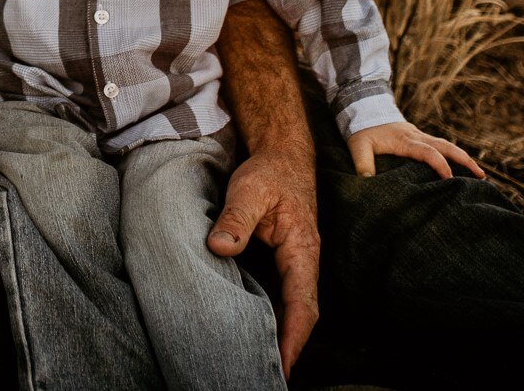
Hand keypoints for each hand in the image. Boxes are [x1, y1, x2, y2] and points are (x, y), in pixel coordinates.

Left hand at [207, 145, 320, 372]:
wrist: (281, 155)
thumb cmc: (269, 173)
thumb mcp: (250, 190)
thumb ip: (236, 219)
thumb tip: (220, 247)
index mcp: (302, 250)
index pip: (302, 302)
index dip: (294, 336)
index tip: (284, 365)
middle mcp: (303, 261)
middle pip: (301, 313)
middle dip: (291, 346)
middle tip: (271, 376)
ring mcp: (294, 262)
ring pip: (292, 306)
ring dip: (282, 333)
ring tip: (262, 362)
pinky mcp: (282, 259)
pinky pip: (281, 294)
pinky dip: (274, 315)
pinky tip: (256, 329)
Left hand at [348, 120, 485, 179]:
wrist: (363, 108)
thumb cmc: (361, 130)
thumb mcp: (358, 145)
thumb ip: (362, 162)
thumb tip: (367, 182)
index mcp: (405, 140)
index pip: (428, 152)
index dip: (440, 166)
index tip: (449, 181)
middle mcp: (417, 136)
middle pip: (446, 146)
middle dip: (464, 160)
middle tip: (481, 176)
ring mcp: (420, 135)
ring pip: (447, 145)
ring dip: (463, 158)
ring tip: (479, 175)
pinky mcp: (419, 137)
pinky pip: (440, 146)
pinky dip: (453, 155)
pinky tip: (461, 167)